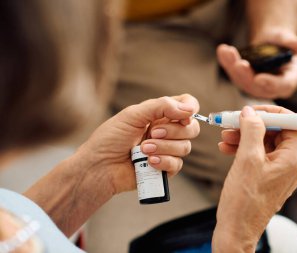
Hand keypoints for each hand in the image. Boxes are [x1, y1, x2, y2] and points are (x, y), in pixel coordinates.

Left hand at [76, 94, 199, 193]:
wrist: (99, 167)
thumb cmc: (110, 138)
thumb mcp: (133, 115)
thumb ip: (162, 106)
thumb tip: (189, 109)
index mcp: (159, 114)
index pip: (187, 105)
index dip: (190, 109)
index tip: (184, 116)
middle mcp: (166, 131)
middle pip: (191, 128)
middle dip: (174, 131)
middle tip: (152, 133)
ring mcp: (166, 150)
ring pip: (185, 147)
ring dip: (164, 147)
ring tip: (143, 150)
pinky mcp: (165, 169)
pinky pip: (177, 164)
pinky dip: (164, 162)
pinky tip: (148, 162)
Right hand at [212, 105, 296, 251]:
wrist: (236, 230)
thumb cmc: (244, 201)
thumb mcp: (247, 160)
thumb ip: (251, 131)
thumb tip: (250, 111)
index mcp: (292, 159)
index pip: (293, 123)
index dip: (273, 113)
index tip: (252, 110)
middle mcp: (289, 164)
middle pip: (276, 131)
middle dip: (253, 124)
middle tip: (232, 122)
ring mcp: (277, 171)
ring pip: (263, 142)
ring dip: (244, 135)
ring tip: (224, 136)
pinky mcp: (265, 177)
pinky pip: (257, 155)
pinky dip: (242, 148)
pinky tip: (225, 148)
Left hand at [217, 29, 296, 98]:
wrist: (272, 43)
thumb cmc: (283, 43)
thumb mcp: (290, 41)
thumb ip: (294, 43)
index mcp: (289, 81)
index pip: (282, 86)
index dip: (270, 84)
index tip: (259, 79)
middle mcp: (272, 87)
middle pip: (257, 87)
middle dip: (246, 75)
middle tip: (239, 64)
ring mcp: (256, 86)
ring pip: (242, 81)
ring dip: (233, 67)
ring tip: (228, 51)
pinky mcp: (243, 81)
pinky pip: (234, 73)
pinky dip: (226, 61)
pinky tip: (222, 50)